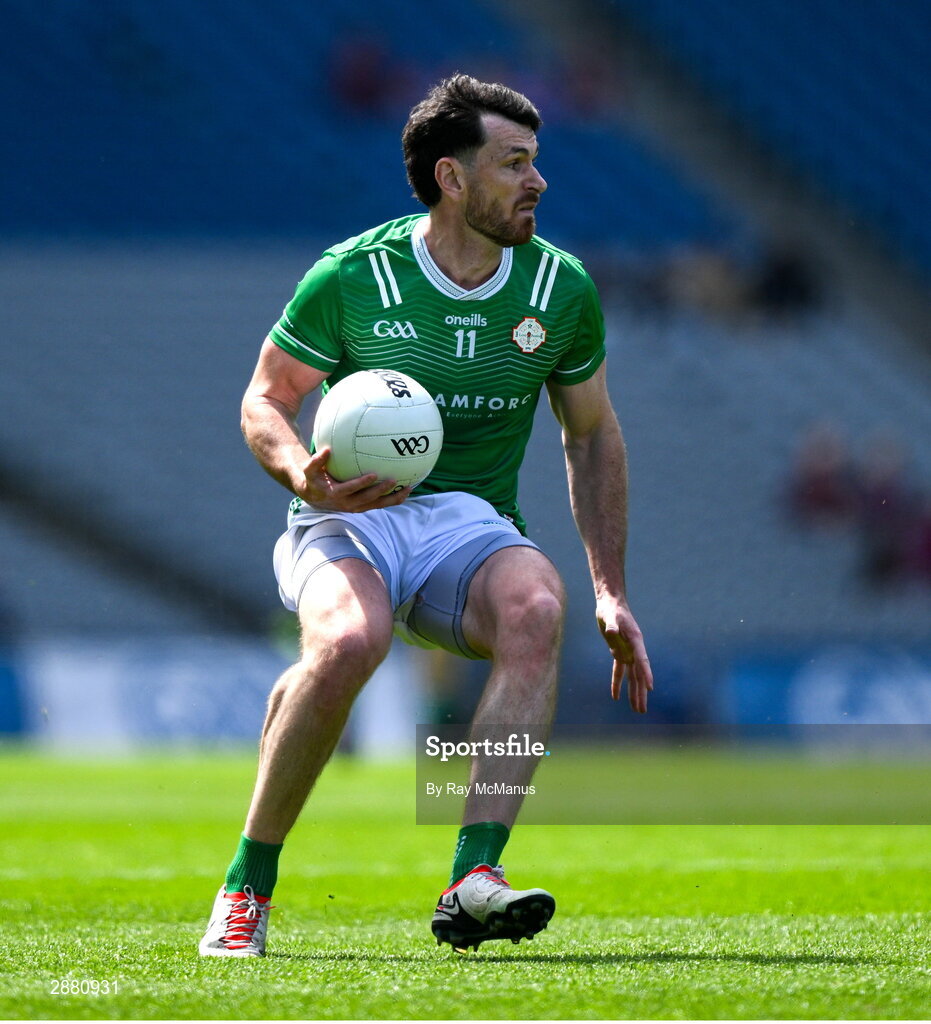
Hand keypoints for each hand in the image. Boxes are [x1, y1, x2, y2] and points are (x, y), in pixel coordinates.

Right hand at [295, 447, 411, 511]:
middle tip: (394, 480)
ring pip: (377, 505)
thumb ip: (316, 461)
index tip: (373, 474)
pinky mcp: (363, 507)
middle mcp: (347, 503)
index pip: (349, 489)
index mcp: (335, 493)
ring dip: (392, 498)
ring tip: (408, 489)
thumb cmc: (314, 479)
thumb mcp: (309, 470)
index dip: (361, 483)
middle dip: (380, 491)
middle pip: (367, 499)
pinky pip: (380, 505)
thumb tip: (326, 450)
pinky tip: (406, 491)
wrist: (315, 497)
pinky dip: (393, 500)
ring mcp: (356, 507)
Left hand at [596, 597, 652, 712]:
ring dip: (633, 692)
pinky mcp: (619, 652)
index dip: (646, 673)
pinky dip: (617, 683)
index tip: (650, 687)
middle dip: (641, 692)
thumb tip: (612, 632)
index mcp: (636, 640)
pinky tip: (616, 697)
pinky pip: (619, 671)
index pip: (642, 659)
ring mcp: (628, 651)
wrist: (611, 604)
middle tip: (642, 710)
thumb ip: (612, 625)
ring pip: (632, 676)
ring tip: (637, 709)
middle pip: (639, 674)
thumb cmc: (612, 609)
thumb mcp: (610, 615)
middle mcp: (634, 649)